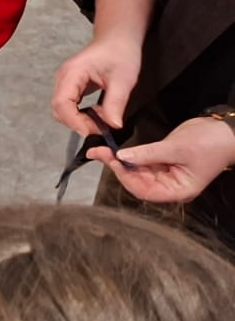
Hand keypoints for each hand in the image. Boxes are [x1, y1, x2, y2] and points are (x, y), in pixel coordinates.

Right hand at [51, 34, 141, 133]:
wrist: (118, 39)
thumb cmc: (121, 53)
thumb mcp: (124, 79)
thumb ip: (115, 103)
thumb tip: (112, 126)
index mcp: (72, 73)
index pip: (61, 103)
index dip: (74, 121)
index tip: (93, 131)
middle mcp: (63, 78)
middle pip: (59, 109)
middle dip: (78, 123)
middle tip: (101, 128)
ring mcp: (64, 82)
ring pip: (62, 110)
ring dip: (79, 120)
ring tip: (101, 120)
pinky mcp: (69, 86)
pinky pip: (68, 106)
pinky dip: (81, 114)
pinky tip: (97, 112)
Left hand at [94, 115, 234, 203]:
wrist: (227, 130)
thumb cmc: (210, 143)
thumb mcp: (177, 147)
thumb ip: (148, 154)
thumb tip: (121, 157)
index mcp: (178, 190)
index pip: (144, 190)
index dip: (125, 177)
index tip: (110, 161)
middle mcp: (170, 186)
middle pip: (137, 182)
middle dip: (118, 168)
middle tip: (99, 152)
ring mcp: (166, 174)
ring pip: (137, 172)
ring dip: (120, 162)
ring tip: (102, 150)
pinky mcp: (163, 162)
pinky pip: (142, 162)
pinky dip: (130, 156)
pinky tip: (115, 151)